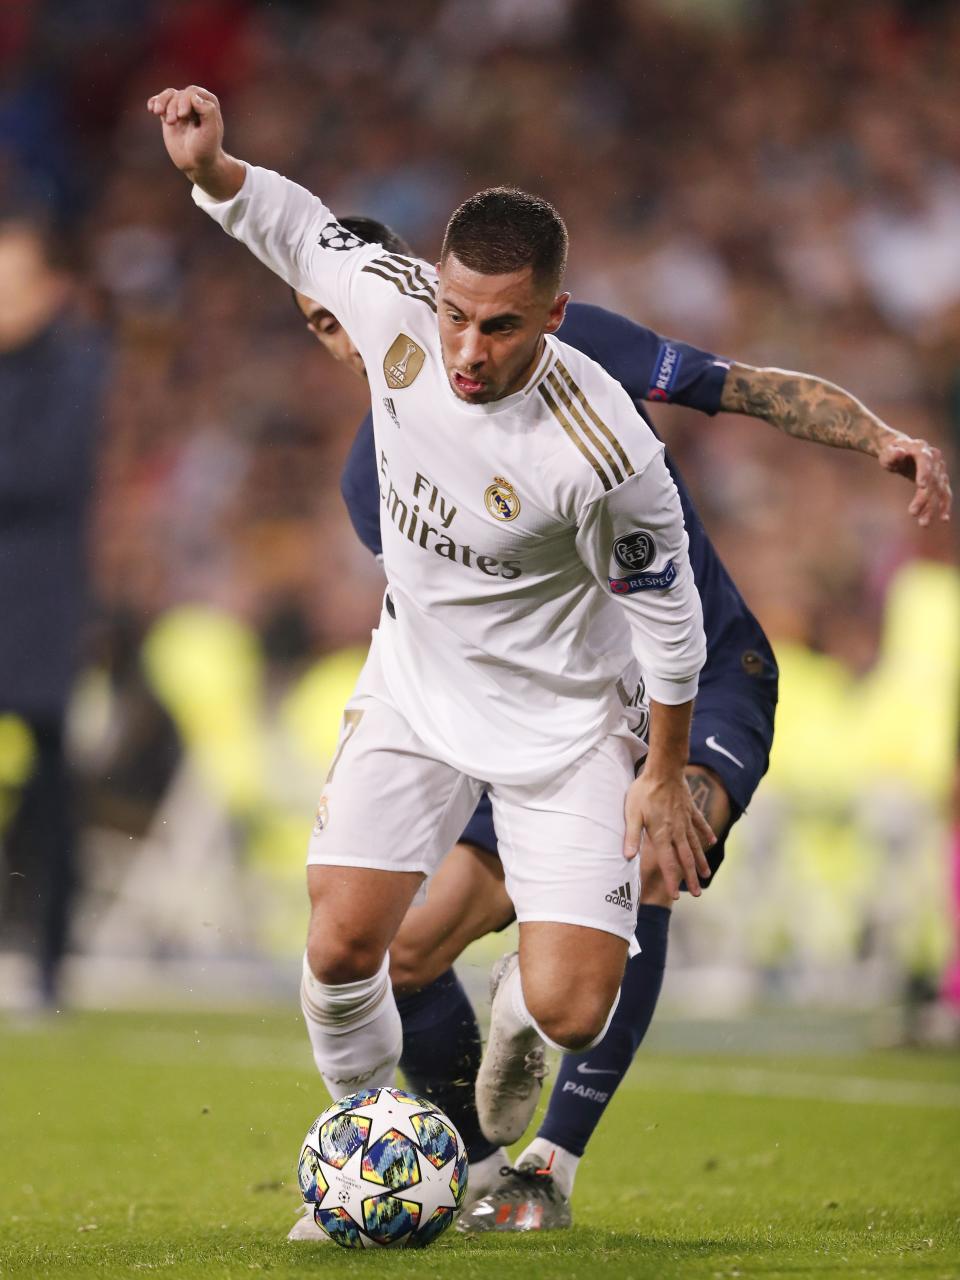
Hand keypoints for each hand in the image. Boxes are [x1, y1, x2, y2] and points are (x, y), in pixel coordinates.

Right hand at [146, 86, 238, 195]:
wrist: (196, 164)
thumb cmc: (206, 149)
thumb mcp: (210, 132)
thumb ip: (207, 112)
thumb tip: (194, 97)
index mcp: (208, 103)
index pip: (192, 92)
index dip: (185, 100)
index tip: (182, 115)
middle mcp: (195, 102)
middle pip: (179, 94)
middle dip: (173, 106)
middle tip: (172, 122)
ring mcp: (181, 108)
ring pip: (169, 95)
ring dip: (162, 103)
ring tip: (157, 113)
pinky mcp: (170, 114)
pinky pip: (160, 101)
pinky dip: (154, 102)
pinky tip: (152, 109)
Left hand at [623, 771, 715, 899]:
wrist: (664, 770)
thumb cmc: (644, 791)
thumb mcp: (632, 814)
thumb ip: (631, 836)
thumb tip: (627, 857)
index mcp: (662, 834)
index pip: (668, 863)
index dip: (671, 880)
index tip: (675, 896)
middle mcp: (677, 831)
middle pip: (685, 859)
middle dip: (690, 878)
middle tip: (697, 894)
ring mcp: (686, 821)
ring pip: (695, 846)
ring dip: (700, 862)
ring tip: (706, 875)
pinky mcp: (691, 810)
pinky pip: (701, 825)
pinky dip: (706, 834)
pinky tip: (711, 842)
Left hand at [877, 435, 951, 526]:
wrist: (901, 450)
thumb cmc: (891, 453)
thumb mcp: (887, 453)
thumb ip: (891, 454)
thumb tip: (898, 452)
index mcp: (920, 448)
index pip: (925, 459)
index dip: (925, 472)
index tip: (921, 486)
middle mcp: (934, 457)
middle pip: (932, 479)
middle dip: (923, 497)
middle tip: (911, 513)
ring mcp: (939, 468)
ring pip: (939, 489)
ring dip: (932, 506)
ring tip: (923, 523)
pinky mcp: (940, 479)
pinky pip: (944, 493)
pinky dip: (944, 506)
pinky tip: (943, 519)